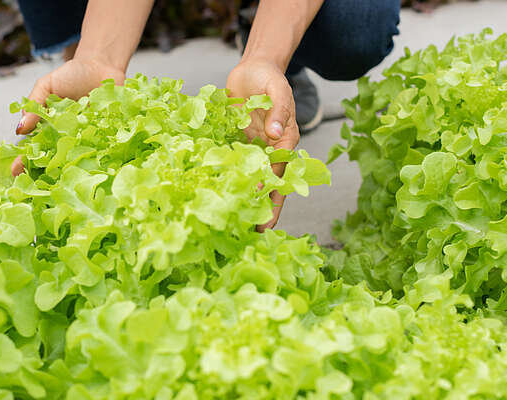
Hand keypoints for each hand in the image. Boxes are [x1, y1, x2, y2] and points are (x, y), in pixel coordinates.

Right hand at [11, 57, 124, 175]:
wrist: (101, 66)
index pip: (33, 149)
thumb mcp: (47, 85)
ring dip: (72, 171)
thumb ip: (34, 104)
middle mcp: (67, 139)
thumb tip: (20, 129)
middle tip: (40, 186)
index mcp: (49, 130)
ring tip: (65, 182)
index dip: (24, 162)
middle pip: (54, 161)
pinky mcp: (106, 137)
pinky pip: (101, 150)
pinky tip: (95, 168)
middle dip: (46, 174)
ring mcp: (86, 140)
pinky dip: (98, 158)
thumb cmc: (71, 75)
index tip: (15, 173)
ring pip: (77, 160)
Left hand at [226, 60, 299, 231]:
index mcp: (286, 140)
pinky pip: (237, 167)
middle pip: (271, 184)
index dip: (273, 193)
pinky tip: (220, 197)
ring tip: (237, 223)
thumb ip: (279, 110)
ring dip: (249, 200)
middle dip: (265, 208)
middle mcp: (273, 149)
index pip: (281, 172)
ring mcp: (256, 149)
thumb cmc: (268, 76)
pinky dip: (232, 182)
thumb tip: (278, 134)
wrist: (253, 68)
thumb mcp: (277, 88)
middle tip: (255, 232)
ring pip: (254, 180)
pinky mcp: (241, 145)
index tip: (262, 213)